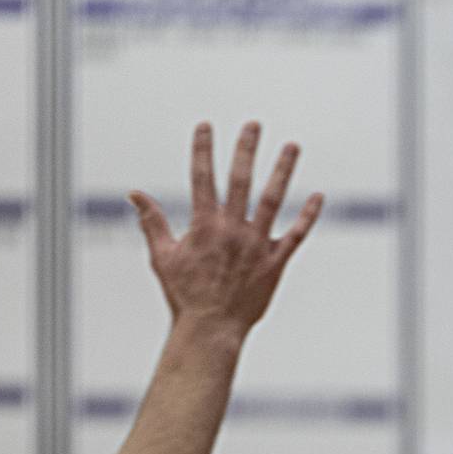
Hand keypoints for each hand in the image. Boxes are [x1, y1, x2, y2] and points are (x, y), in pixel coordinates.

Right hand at [129, 121, 322, 337]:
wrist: (212, 328)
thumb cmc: (185, 294)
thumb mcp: (163, 256)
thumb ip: (151, 222)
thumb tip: (134, 195)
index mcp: (205, 226)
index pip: (203, 177)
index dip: (203, 149)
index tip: (206, 126)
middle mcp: (233, 230)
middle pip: (241, 180)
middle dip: (246, 149)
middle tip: (254, 124)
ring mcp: (257, 245)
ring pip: (273, 200)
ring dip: (283, 171)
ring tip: (293, 146)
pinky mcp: (276, 263)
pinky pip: (296, 235)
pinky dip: (308, 215)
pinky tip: (318, 196)